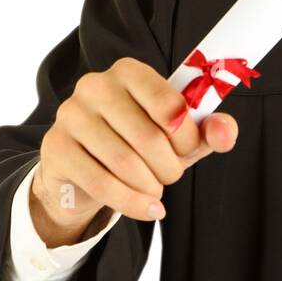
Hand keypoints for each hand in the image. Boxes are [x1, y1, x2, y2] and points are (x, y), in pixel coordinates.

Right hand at [31, 57, 237, 241]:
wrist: (85, 169)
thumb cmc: (137, 143)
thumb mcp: (177, 136)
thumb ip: (208, 130)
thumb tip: (225, 132)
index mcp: (130, 72)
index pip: (171, 105)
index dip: (187, 137)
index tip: (186, 151)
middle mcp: (96, 85)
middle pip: (149, 137)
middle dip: (169, 168)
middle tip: (170, 176)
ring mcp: (71, 114)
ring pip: (125, 162)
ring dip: (150, 187)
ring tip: (155, 190)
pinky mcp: (56, 147)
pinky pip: (101, 182)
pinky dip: (131, 203)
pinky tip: (148, 209)